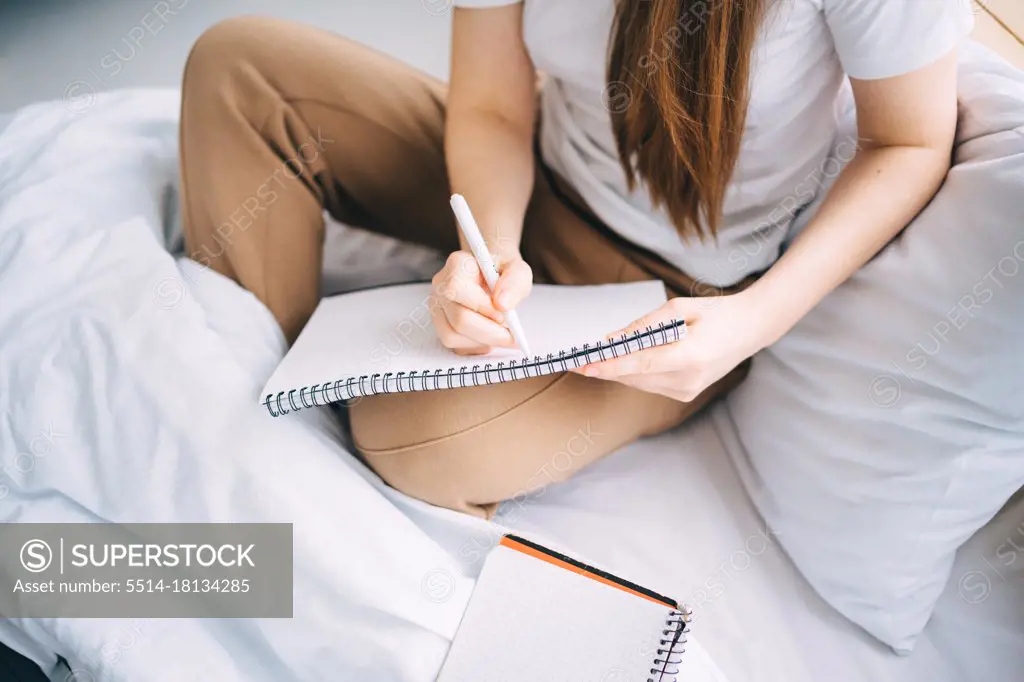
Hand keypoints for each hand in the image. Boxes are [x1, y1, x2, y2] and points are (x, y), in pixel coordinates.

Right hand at [430, 251, 532, 354]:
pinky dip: (475, 347)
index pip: (457, 289)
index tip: (504, 315)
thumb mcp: (518, 271)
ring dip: (482, 341)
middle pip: (459, 319)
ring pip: (453, 336)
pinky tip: (488, 336)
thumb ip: (515, 282)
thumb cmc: (503, 274)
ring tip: (500, 333)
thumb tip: (503, 304)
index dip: (482, 307)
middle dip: (489, 332)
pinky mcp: (440, 325)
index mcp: (457, 265)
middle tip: (511, 335)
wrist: (494, 279)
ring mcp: (437, 307)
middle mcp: (441, 286)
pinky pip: (453, 346)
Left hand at [571, 292, 771, 401]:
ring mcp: (687, 390)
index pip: (641, 363)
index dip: (611, 365)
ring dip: (616, 370)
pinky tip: (622, 361)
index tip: (585, 365)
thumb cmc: (715, 313)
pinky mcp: (684, 394)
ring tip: (592, 360)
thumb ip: (644, 325)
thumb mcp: (679, 308)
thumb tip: (612, 339)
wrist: (749, 330)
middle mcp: (689, 379)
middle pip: (634, 376)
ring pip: (638, 382)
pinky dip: (633, 372)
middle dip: (605, 368)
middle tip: (575, 361)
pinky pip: (649, 384)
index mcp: (691, 355)